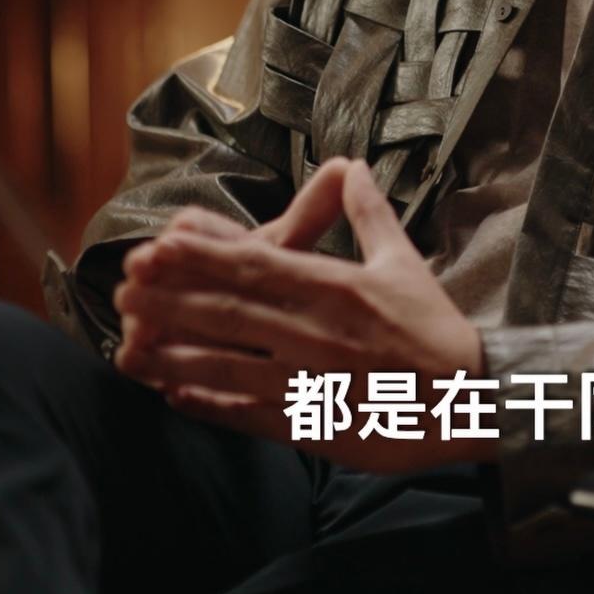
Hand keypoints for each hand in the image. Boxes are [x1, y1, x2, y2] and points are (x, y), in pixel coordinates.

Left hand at [112, 159, 490, 473]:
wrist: (469, 400)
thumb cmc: (435, 330)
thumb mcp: (404, 263)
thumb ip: (370, 214)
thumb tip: (352, 168)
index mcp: (338, 288)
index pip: (260, 266)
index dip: (204, 256)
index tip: (161, 243)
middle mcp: (318, 333)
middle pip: (233, 312)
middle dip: (173, 298)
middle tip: (124, 285)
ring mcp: (312, 382)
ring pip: (230, 364)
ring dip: (175, 352)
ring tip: (128, 343)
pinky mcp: (313, 425)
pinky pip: (250, 413)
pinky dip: (209, 403)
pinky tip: (172, 392)